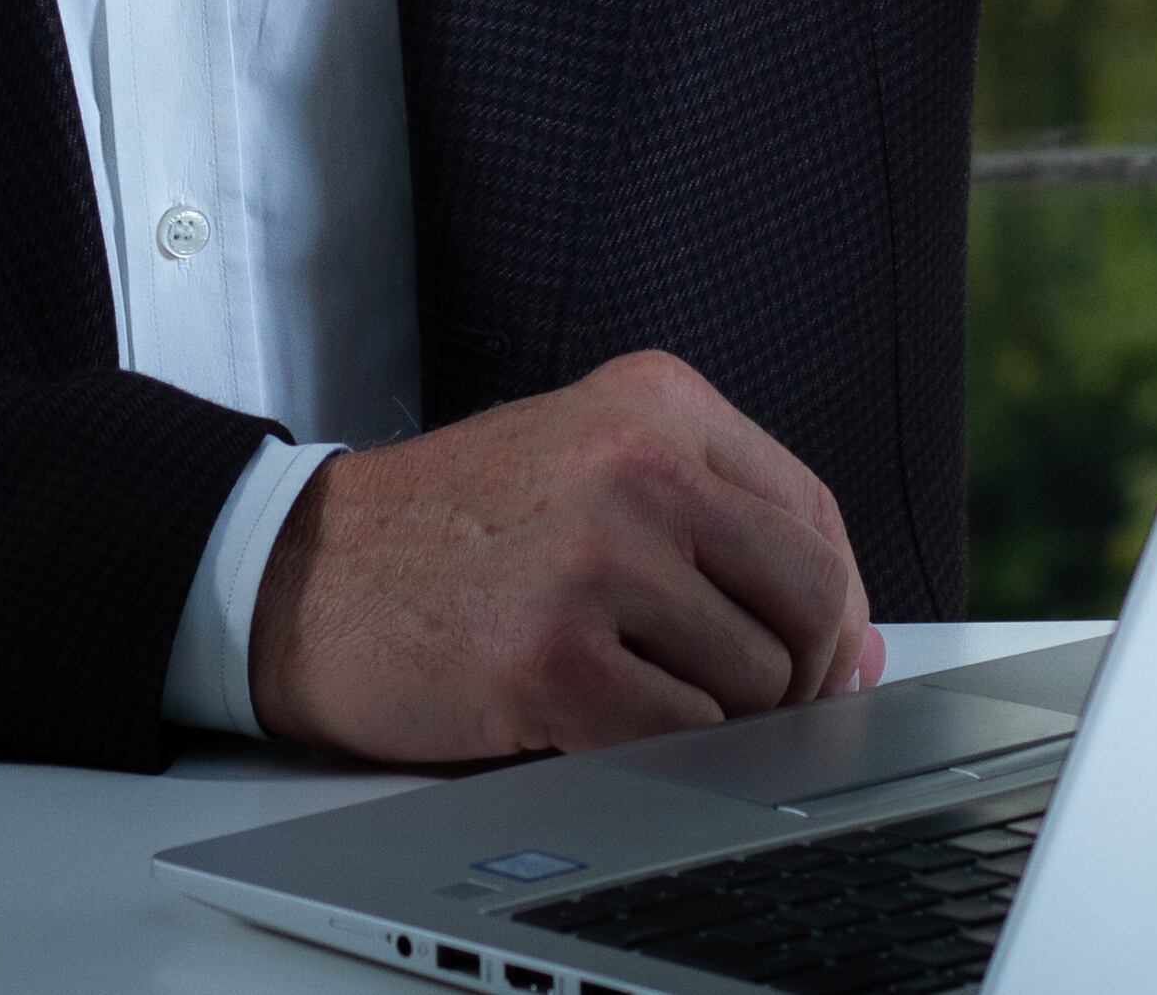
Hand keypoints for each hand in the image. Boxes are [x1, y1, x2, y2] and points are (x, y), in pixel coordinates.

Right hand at [246, 348, 886, 762]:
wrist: (301, 572)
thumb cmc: (454, 532)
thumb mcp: (588, 464)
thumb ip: (719, 523)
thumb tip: (856, 641)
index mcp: (656, 402)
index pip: (813, 512)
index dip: (838, 603)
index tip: (820, 652)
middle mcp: (636, 464)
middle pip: (812, 595)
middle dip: (805, 672)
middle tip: (760, 704)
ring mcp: (594, 560)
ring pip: (756, 681)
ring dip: (718, 718)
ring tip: (638, 694)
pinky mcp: (551, 658)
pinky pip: (684, 739)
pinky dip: (663, 754)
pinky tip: (598, 720)